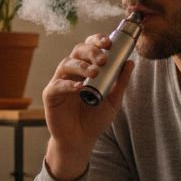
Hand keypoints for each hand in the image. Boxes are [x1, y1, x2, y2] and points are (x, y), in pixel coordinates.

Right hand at [42, 34, 134, 180]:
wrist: (81, 140)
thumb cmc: (94, 119)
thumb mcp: (113, 100)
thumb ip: (120, 82)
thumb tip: (130, 62)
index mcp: (86, 68)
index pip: (89, 47)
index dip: (97, 41)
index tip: (109, 43)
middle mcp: (72, 71)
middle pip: (78, 51)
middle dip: (91, 51)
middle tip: (104, 58)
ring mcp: (60, 82)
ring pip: (66, 64)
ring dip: (81, 66)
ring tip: (94, 72)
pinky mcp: (50, 95)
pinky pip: (57, 85)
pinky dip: (67, 85)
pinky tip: (79, 87)